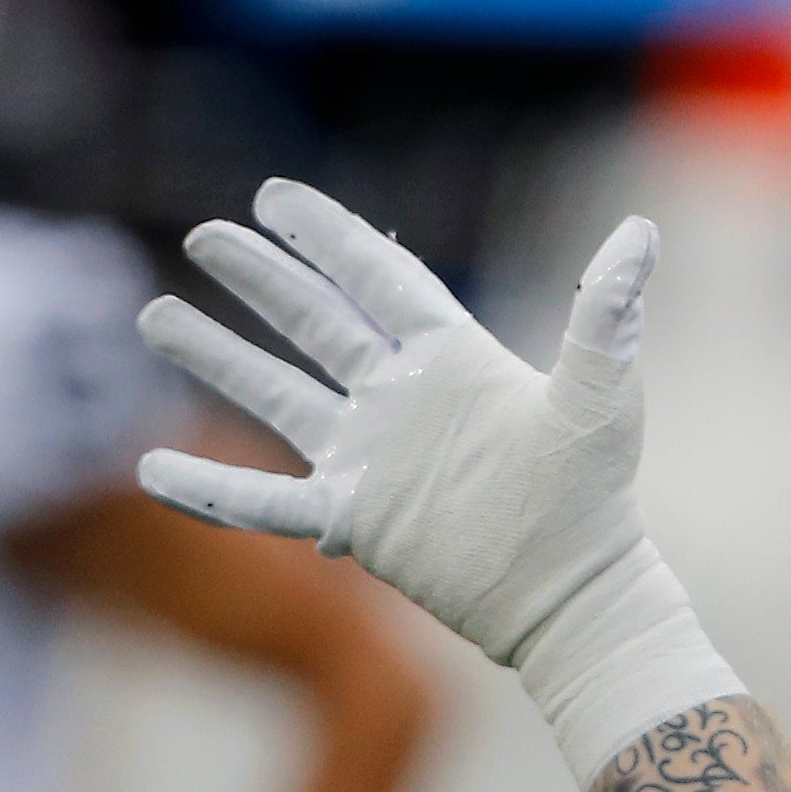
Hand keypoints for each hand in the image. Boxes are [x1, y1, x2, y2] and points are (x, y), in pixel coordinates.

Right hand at [136, 181, 733, 779]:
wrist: (576, 596)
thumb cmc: (595, 498)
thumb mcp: (600, 399)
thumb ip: (604, 316)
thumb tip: (639, 231)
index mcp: (452, 360)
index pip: (378, 281)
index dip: (328, 237)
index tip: (274, 195)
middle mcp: (402, 401)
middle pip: (315, 322)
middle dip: (260, 279)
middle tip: (204, 236)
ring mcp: (372, 459)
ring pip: (277, 395)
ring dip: (219, 359)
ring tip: (156, 316)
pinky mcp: (355, 519)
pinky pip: (266, 500)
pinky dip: (210, 488)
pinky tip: (151, 466)